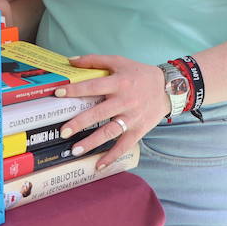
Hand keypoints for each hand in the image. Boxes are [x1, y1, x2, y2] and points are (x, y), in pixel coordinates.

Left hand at [54, 54, 169, 171]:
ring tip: (75, 151)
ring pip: (110, 131)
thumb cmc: (139, 74)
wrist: (168, 88)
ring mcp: (132, 117)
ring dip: (92, 142)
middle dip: (80, 122)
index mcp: (118, 82)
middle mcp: (125, 101)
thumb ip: (95, 60)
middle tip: (63, 131)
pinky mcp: (139, 130)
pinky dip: (112, 156)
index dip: (76, 89)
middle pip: (99, 112)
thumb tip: (71, 61)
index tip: (58, 93)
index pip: (93, 86)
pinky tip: (98, 165)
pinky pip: (124, 145)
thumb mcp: (119, 62)